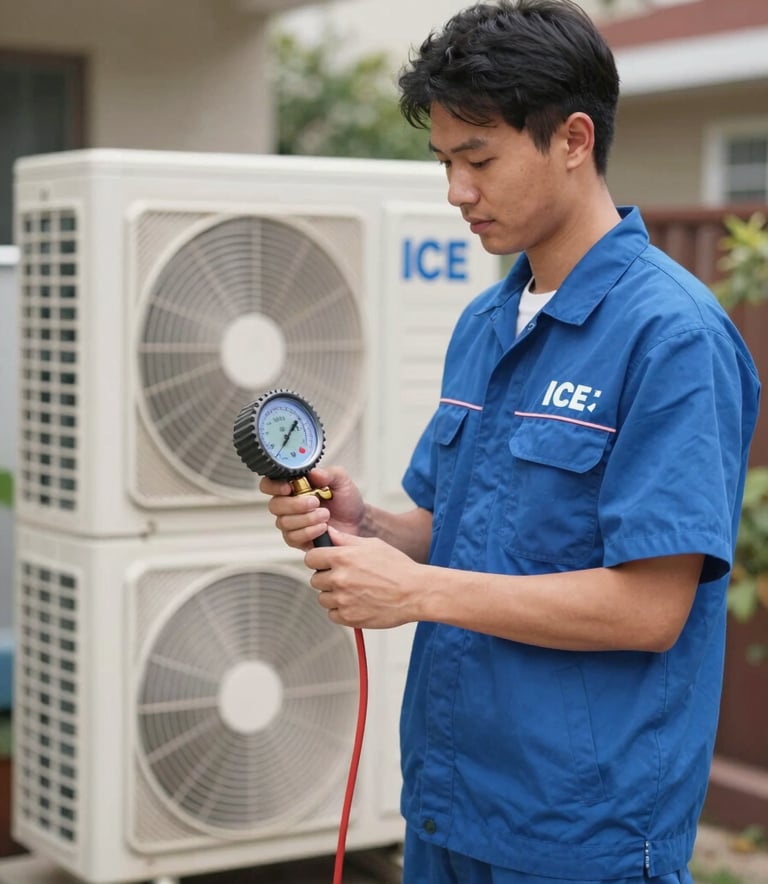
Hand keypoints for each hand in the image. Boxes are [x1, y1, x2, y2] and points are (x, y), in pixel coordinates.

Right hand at [259, 466, 364, 550]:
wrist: (358, 522)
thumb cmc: (346, 500)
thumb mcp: (342, 481)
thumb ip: (329, 473)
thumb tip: (314, 473)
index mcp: (294, 487)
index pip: (270, 484)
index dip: (273, 486)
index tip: (288, 488)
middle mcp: (288, 505)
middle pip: (275, 505)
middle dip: (295, 505)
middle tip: (315, 502)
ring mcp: (292, 523)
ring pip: (284, 523)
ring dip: (306, 519)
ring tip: (325, 515)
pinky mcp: (298, 539)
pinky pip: (293, 538)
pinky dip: (308, 532)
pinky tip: (322, 528)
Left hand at [306, 528, 422, 628]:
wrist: (415, 592)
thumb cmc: (397, 567)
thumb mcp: (372, 545)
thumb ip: (346, 539)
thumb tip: (328, 532)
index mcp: (342, 557)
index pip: (310, 558)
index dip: (317, 559)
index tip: (325, 562)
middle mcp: (339, 578)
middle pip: (315, 579)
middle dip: (327, 578)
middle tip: (346, 578)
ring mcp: (343, 600)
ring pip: (323, 598)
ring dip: (334, 595)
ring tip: (354, 591)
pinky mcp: (349, 618)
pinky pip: (333, 614)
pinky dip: (341, 611)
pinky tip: (357, 603)